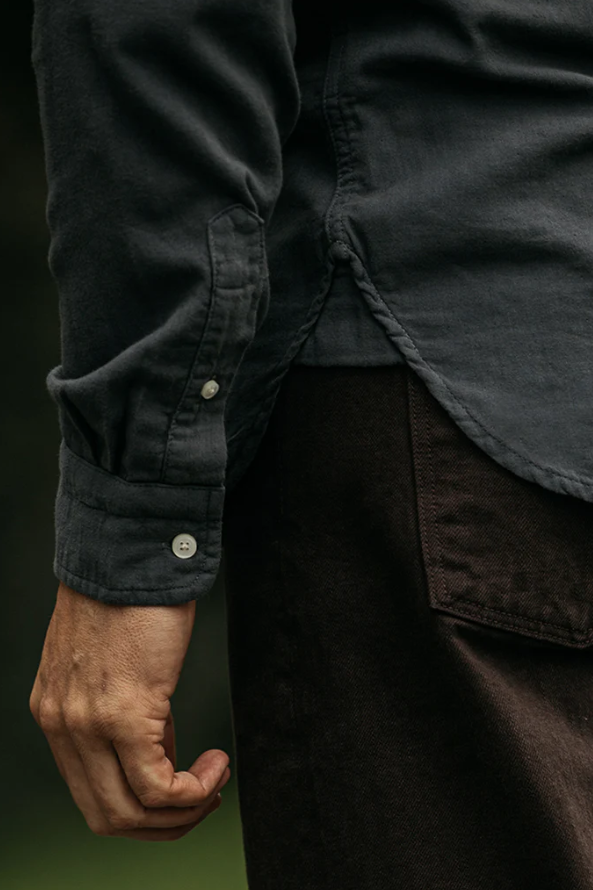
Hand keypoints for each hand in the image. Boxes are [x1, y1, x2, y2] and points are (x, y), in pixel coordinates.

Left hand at [29, 581, 230, 841]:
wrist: (130, 555)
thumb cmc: (129, 597)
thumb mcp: (112, 664)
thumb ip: (124, 709)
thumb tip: (160, 749)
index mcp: (56, 713)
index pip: (90, 793)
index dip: (141, 806)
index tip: (179, 785)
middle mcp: (62, 726)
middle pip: (107, 817)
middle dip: (163, 825)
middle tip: (202, 800)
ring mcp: (87, 724)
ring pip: (131, 812)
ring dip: (183, 812)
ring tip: (214, 783)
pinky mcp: (123, 714)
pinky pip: (158, 786)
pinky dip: (194, 791)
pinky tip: (216, 766)